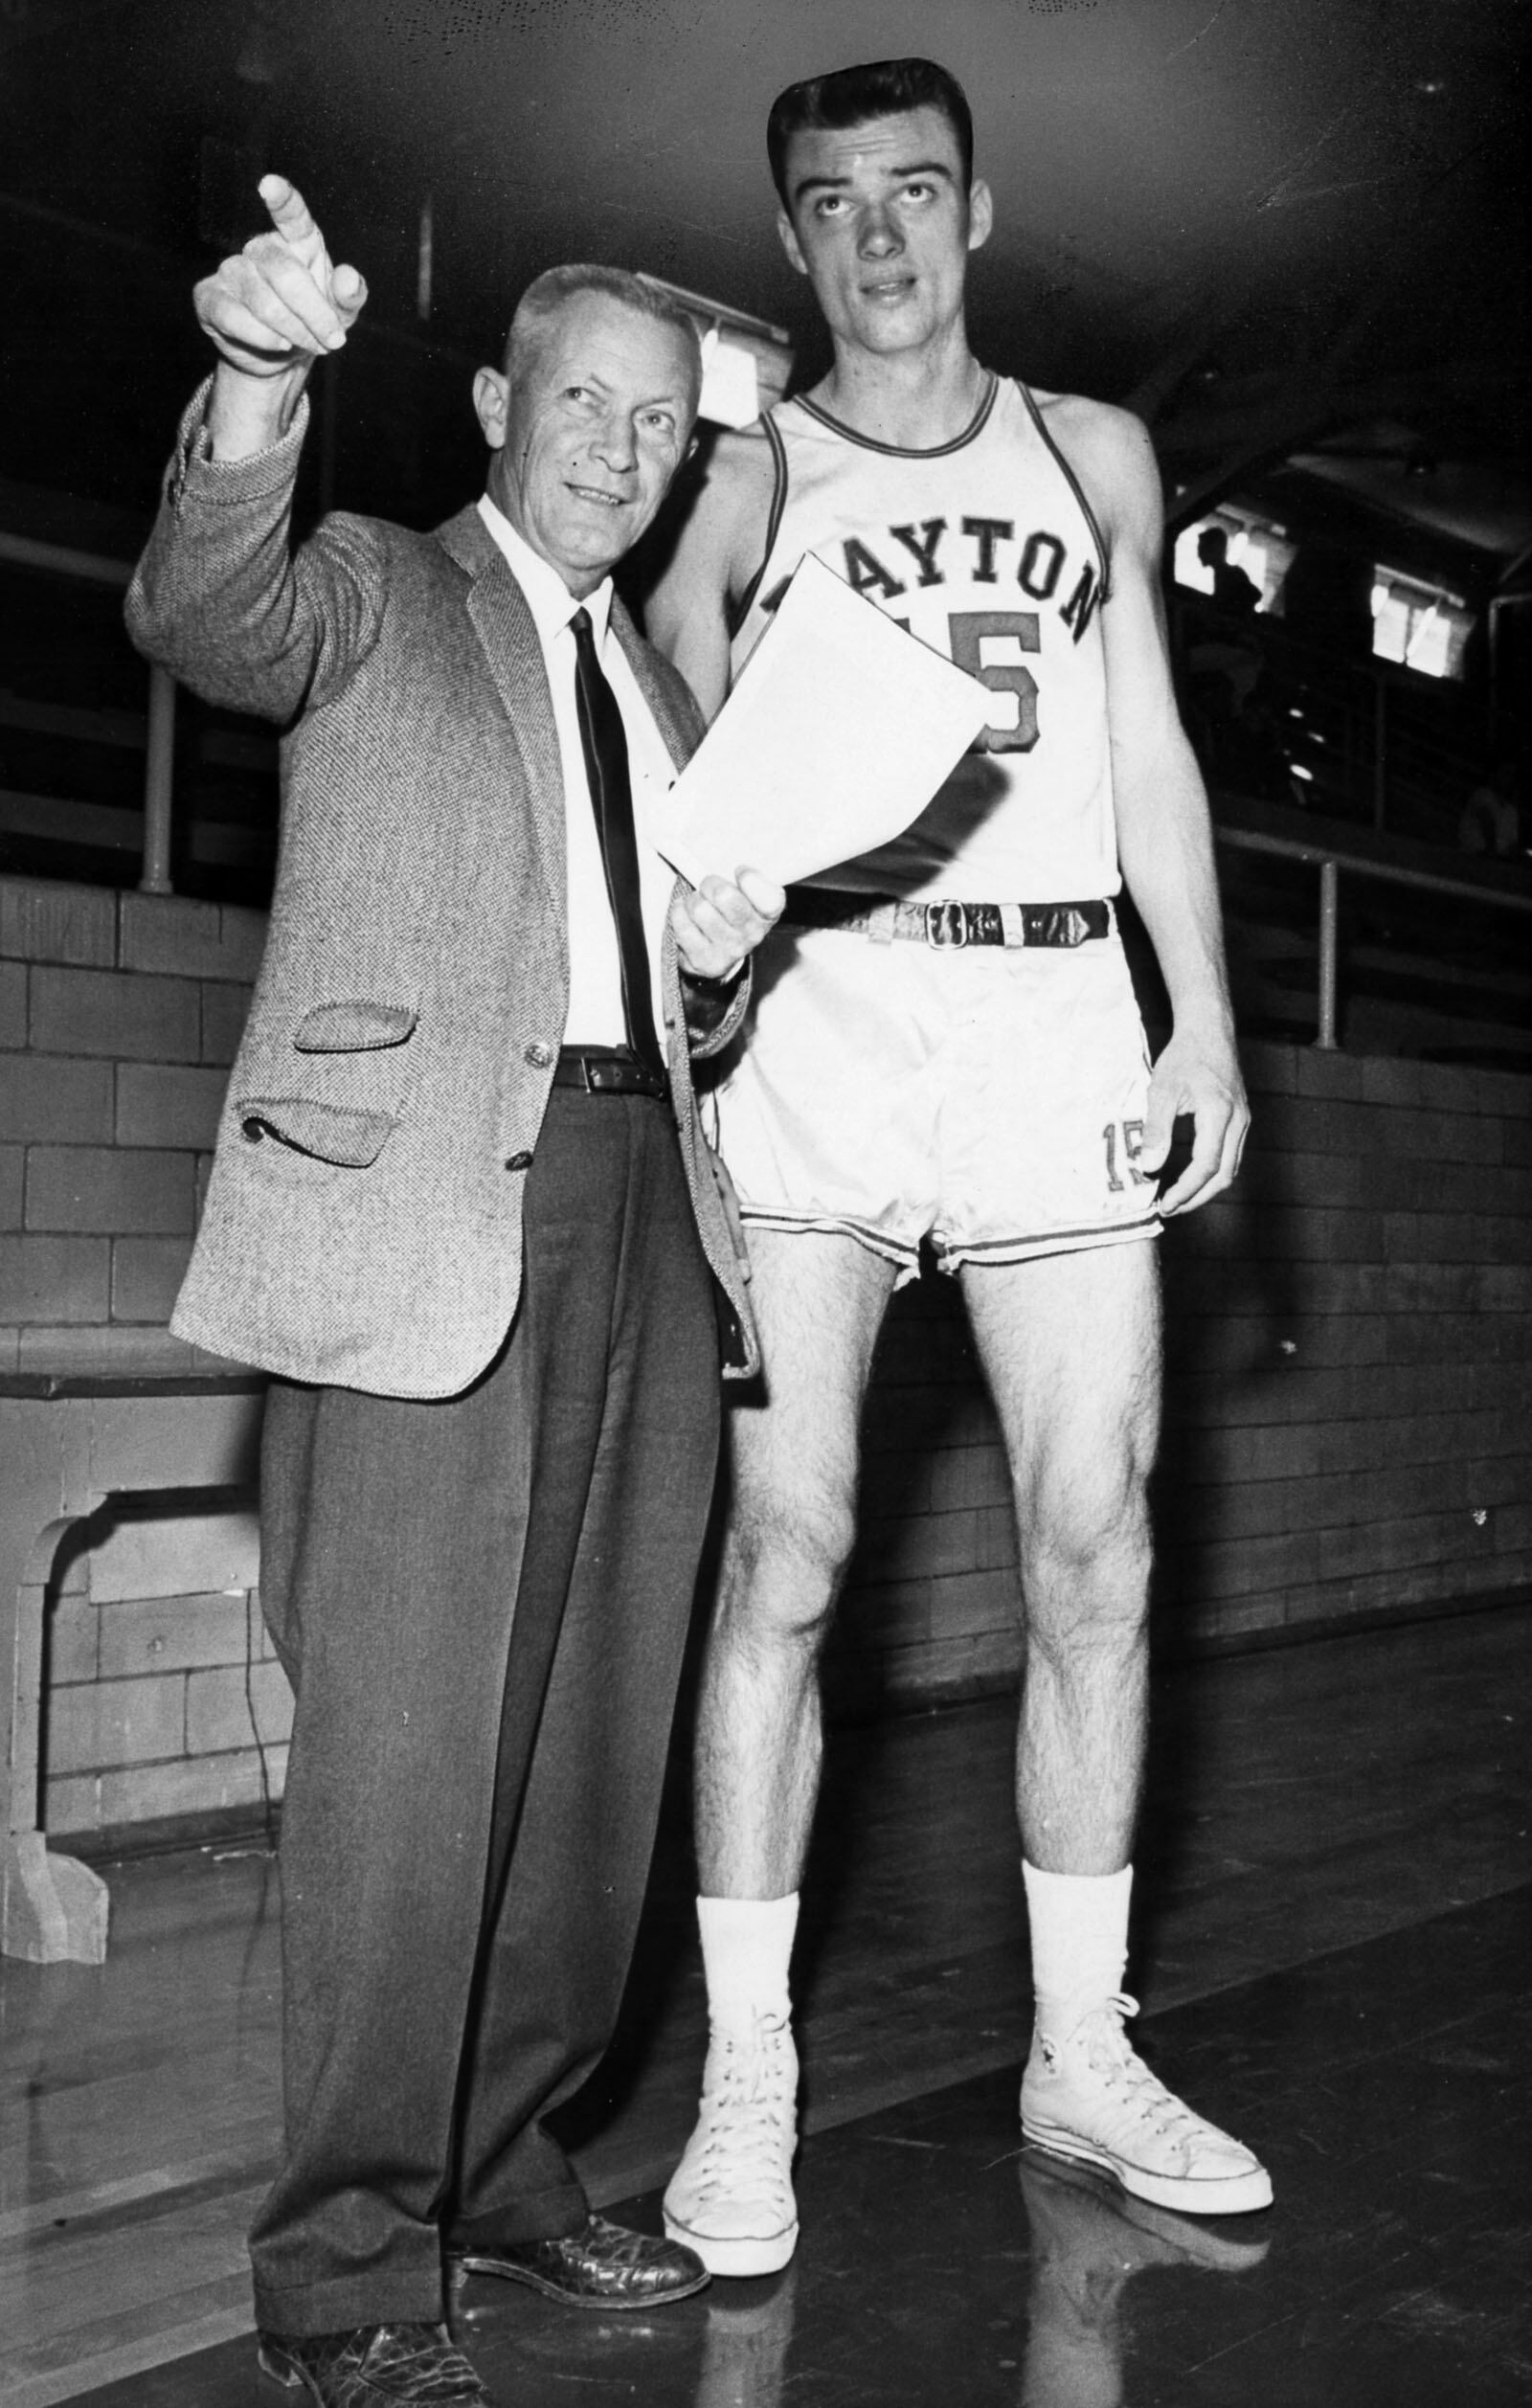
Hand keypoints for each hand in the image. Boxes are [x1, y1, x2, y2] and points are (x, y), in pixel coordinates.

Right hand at [194, 174, 366, 376]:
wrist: (281, 357)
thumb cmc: (312, 323)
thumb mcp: (341, 313)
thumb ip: (350, 295)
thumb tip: (348, 278)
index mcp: (296, 240)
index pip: (291, 214)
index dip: (281, 199)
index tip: (269, 185)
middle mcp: (260, 248)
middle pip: (286, 275)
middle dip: (315, 315)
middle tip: (333, 340)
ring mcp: (231, 270)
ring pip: (264, 302)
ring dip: (293, 332)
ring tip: (307, 344)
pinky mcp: (209, 297)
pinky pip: (233, 317)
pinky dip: (262, 338)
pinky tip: (278, 345)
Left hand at [670, 866, 784, 982]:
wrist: (718, 953)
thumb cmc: (732, 912)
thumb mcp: (748, 893)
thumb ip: (749, 879)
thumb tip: (740, 872)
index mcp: (769, 914)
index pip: (770, 897)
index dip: (750, 879)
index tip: (739, 872)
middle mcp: (753, 935)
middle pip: (724, 895)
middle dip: (710, 884)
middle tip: (709, 889)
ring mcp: (729, 951)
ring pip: (699, 908)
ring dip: (693, 900)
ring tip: (699, 906)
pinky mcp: (704, 961)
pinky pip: (681, 922)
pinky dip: (679, 912)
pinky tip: (687, 916)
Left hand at [1138, 1023, 1248, 1213]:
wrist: (1209, 1030)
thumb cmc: (1184, 1056)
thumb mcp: (1161, 1091)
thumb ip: (1156, 1131)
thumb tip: (1149, 1167)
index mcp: (1219, 1114)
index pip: (1206, 1166)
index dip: (1185, 1191)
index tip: (1164, 1205)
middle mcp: (1238, 1121)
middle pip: (1224, 1175)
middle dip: (1196, 1198)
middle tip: (1169, 1209)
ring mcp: (1243, 1121)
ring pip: (1231, 1168)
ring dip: (1205, 1188)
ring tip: (1177, 1198)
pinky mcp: (1240, 1119)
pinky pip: (1231, 1155)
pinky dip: (1212, 1172)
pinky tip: (1191, 1176)